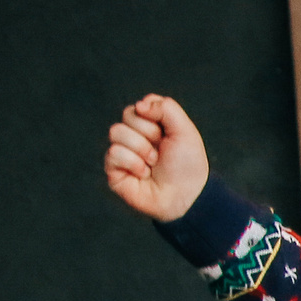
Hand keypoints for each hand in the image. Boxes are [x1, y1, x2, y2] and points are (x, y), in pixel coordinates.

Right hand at [103, 95, 210, 222]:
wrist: (185, 196)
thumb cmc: (187, 165)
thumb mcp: (185, 130)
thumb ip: (166, 108)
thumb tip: (139, 105)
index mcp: (152, 124)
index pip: (141, 105)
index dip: (155, 116)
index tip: (168, 133)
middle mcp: (135, 135)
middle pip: (128, 114)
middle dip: (150, 133)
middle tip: (161, 151)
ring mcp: (123, 151)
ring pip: (116, 131)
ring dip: (141, 149)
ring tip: (153, 164)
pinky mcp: (113, 168)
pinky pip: (113, 152)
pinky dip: (133, 163)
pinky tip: (143, 174)